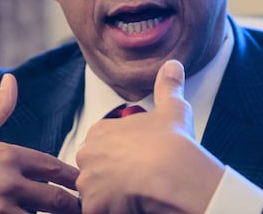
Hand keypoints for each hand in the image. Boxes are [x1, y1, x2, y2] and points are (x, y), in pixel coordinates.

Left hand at [76, 60, 224, 213]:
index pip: (102, 148)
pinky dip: (111, 211)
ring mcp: (88, 182)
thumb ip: (168, 85)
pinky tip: (132, 207)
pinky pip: (97, 212)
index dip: (122, 158)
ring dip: (111, 198)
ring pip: (95, 195)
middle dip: (112, 179)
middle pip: (95, 171)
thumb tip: (173, 65)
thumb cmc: (173, 142)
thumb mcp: (172, 107)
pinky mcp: (93, 206)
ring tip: (136, 196)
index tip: (140, 163)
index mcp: (100, 132)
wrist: (174, 172)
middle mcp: (88, 155)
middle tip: (138, 182)